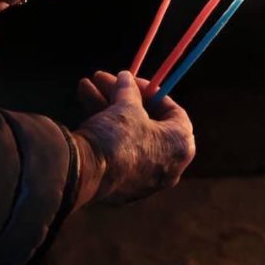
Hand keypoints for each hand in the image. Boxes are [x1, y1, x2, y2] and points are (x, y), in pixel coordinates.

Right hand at [72, 71, 194, 206]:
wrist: (85, 172)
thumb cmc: (118, 137)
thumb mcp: (126, 106)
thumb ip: (129, 90)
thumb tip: (126, 78)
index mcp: (181, 147)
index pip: (174, 112)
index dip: (152, 92)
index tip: (133, 81)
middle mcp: (168, 167)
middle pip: (145, 122)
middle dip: (122, 97)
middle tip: (104, 80)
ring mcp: (143, 179)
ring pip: (126, 135)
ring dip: (106, 106)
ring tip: (86, 85)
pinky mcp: (120, 186)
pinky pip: (115, 151)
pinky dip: (103, 128)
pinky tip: (83, 101)